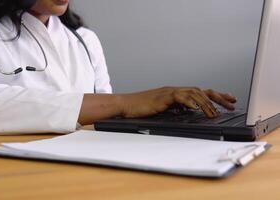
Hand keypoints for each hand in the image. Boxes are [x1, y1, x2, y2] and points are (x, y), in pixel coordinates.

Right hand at [120, 87, 236, 118]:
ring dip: (206, 103)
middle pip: (201, 90)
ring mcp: (169, 92)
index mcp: (176, 94)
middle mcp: (175, 90)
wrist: (126, 105)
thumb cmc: (141, 108)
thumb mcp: (163, 110)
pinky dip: (189, 102)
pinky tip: (196, 108)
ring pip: (193, 93)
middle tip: (231, 103)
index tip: (228, 99)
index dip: (215, 95)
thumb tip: (188, 112)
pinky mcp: (162, 97)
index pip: (199, 92)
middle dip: (218, 97)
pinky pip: (179, 97)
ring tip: (215, 113)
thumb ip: (175, 109)